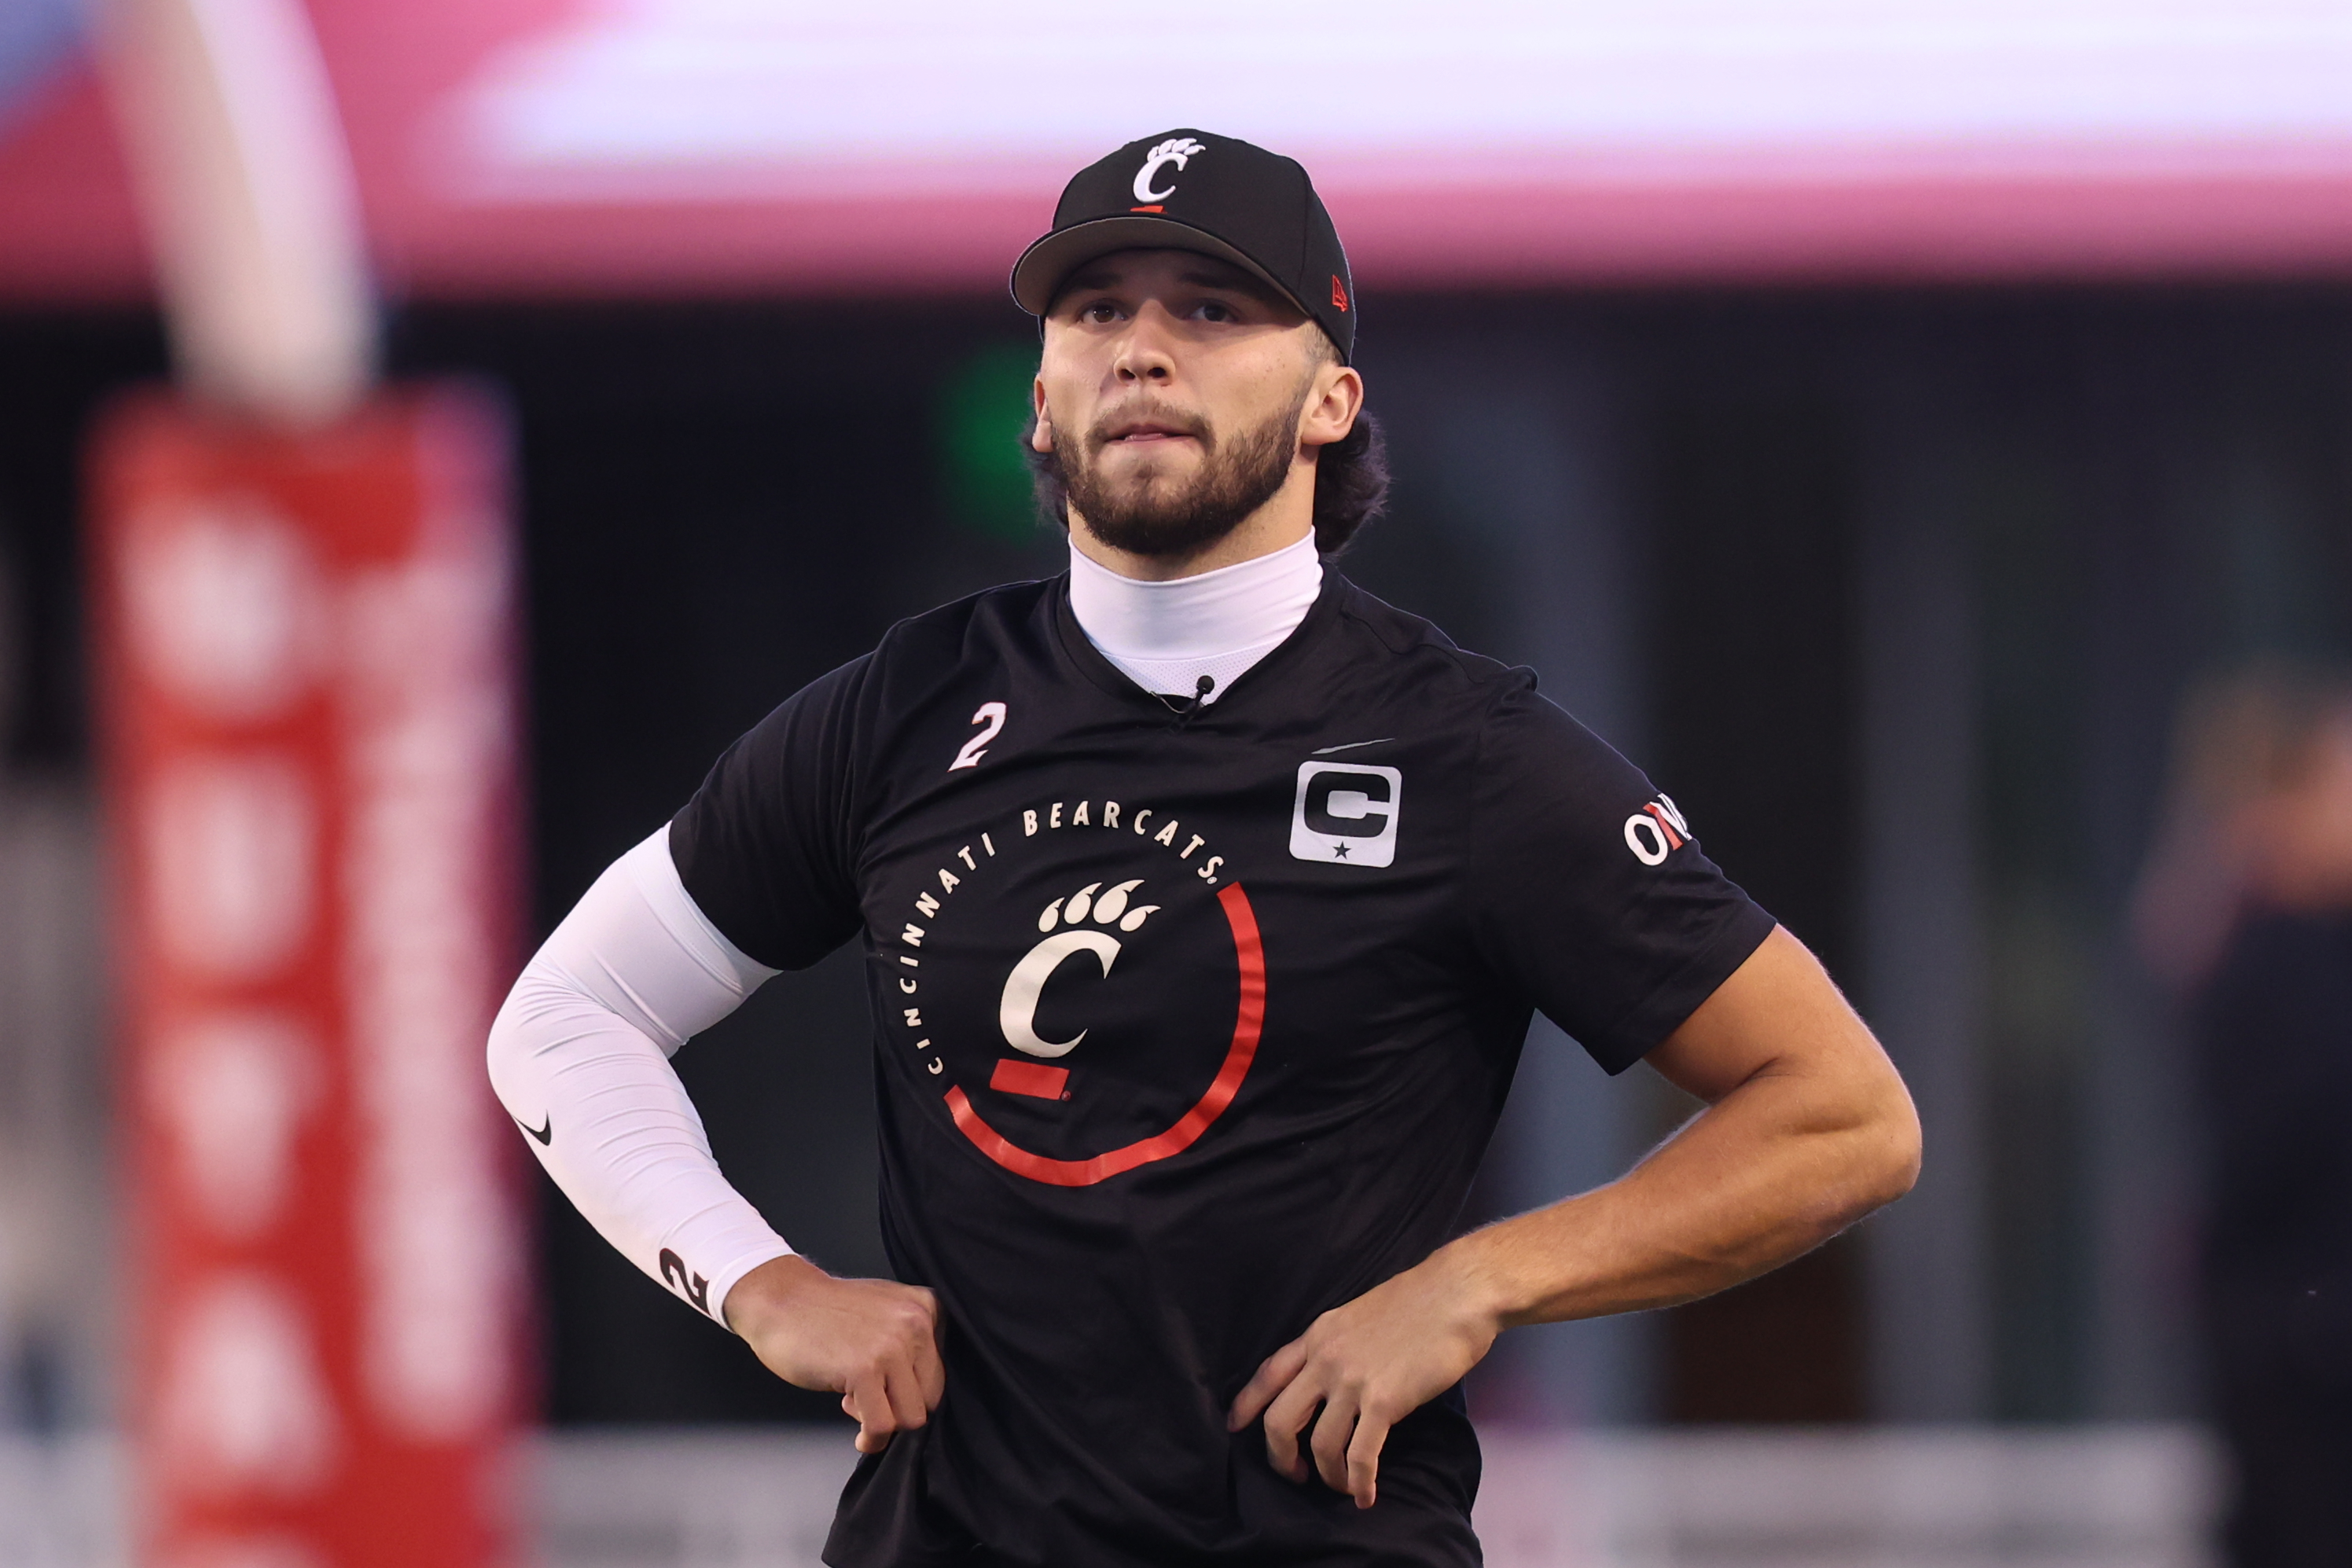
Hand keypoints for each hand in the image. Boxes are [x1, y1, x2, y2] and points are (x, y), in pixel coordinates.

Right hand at [724, 1254, 944, 1453]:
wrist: (780, 1300)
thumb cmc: (825, 1310)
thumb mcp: (884, 1309)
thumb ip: (910, 1339)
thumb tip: (923, 1391)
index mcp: (925, 1307)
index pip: (941, 1371)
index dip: (911, 1389)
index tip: (888, 1389)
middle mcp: (916, 1323)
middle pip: (931, 1397)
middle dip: (900, 1408)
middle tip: (869, 1399)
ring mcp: (892, 1347)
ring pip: (912, 1416)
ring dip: (885, 1423)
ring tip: (857, 1404)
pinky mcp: (864, 1370)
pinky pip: (882, 1424)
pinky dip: (872, 1438)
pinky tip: (860, 1433)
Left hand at [1225, 1249, 1500, 1508]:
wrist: (1457, 1292)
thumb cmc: (1421, 1300)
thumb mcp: (1360, 1314)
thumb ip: (1340, 1344)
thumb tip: (1335, 1376)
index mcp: (1318, 1334)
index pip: (1267, 1374)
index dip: (1247, 1405)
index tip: (1236, 1427)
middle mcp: (1326, 1358)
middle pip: (1280, 1419)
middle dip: (1281, 1457)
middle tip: (1296, 1474)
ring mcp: (1352, 1380)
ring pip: (1321, 1445)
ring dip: (1329, 1475)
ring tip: (1342, 1487)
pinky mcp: (1384, 1401)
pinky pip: (1361, 1455)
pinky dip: (1360, 1482)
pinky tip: (1366, 1495)